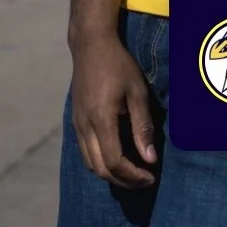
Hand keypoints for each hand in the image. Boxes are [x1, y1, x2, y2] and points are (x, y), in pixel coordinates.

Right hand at [70, 32, 157, 187]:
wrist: (91, 45)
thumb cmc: (118, 65)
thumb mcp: (137, 92)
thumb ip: (142, 127)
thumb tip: (150, 158)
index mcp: (101, 119)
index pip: (114, 162)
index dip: (133, 175)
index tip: (151, 176)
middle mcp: (84, 126)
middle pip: (100, 169)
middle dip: (123, 181)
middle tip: (144, 180)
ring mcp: (77, 125)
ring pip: (90, 164)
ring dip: (111, 174)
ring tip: (133, 173)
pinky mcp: (75, 121)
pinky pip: (85, 152)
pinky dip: (101, 162)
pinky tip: (117, 157)